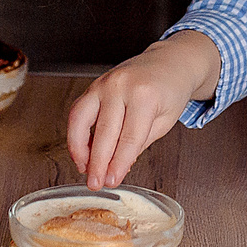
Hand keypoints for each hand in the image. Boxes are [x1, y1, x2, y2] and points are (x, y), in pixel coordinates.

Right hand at [65, 33, 222, 187]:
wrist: (169, 63)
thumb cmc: (169, 91)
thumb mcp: (164, 121)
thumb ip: (139, 144)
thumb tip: (117, 167)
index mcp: (145, 95)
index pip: (129, 138)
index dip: (118, 164)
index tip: (113, 181)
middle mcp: (121, 86)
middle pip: (105, 132)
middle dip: (98, 162)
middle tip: (95, 183)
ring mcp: (104, 83)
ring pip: (81, 119)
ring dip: (79, 148)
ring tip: (84, 169)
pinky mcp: (94, 85)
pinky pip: (78, 111)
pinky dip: (76, 133)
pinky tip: (82, 150)